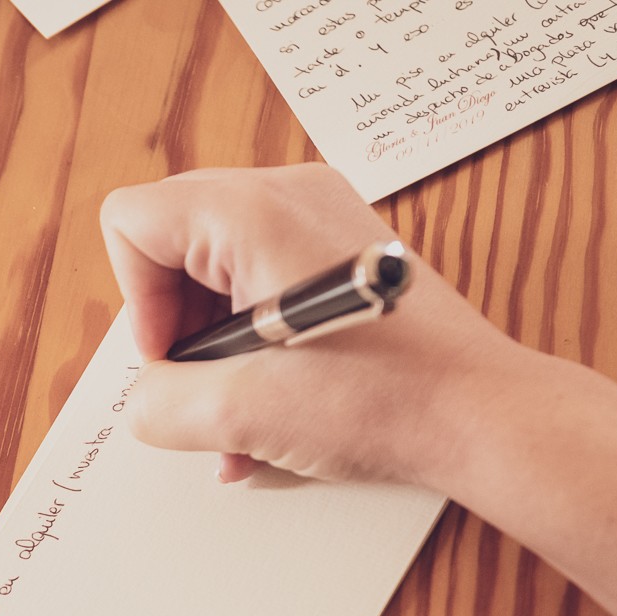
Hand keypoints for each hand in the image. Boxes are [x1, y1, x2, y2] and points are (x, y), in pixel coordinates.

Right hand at [100, 163, 544, 487]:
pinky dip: (255, 346)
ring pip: (217, 272)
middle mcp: (288, 196)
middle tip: (207, 388)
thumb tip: (146, 400)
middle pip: (173, 244)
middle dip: (177, 330)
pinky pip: (264, 286)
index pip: (135, 223)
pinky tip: (274, 409)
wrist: (480, 416)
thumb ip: (159, 403)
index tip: (176, 363)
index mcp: (254, 212)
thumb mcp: (241, 413)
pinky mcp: (344, 256)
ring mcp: (321, 220)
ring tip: (244, 417)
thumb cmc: (383, 400)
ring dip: (216, 351)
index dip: (138, 304)